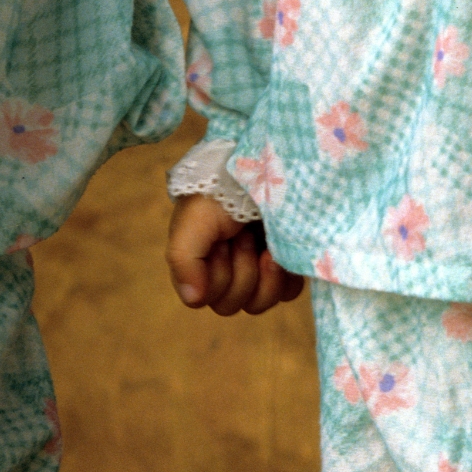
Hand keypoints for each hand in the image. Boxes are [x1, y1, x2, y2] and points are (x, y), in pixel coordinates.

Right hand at [167, 193, 306, 316]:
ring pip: (259, 303)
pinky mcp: (287, 267)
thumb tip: (194, 299)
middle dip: (240, 270)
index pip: (206, 298)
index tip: (221, 243)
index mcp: (201, 263)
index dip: (216, 275)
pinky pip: (287, 294)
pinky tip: (281, 250)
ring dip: (263, 275)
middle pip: (231, 304)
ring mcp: (259, 270)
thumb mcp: (193, 221)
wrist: (263, 167)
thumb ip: (184, 261)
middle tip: (244, 237)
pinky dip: (285, 276)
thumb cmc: (222, 190)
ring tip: (266, 244)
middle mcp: (228, 270)